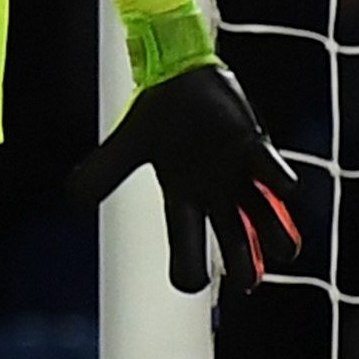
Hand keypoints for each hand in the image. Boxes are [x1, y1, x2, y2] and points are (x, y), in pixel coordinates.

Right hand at [62, 59, 305, 296]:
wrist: (180, 76)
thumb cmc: (157, 114)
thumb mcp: (127, 144)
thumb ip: (104, 170)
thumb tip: (74, 197)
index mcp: (181, 200)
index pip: (185, 246)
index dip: (189, 271)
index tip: (191, 282)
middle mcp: (214, 196)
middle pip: (232, 244)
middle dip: (243, 267)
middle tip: (246, 281)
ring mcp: (238, 176)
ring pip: (264, 219)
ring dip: (274, 237)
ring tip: (285, 250)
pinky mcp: (255, 150)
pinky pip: (272, 173)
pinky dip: (279, 184)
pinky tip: (283, 190)